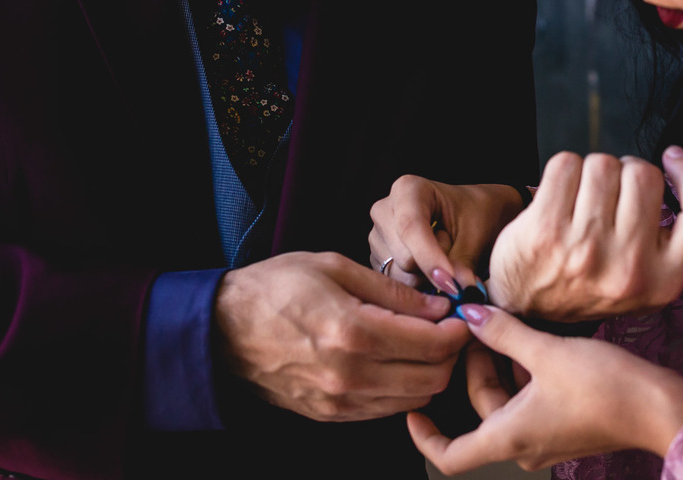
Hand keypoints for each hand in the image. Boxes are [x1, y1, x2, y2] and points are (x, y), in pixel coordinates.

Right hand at [213, 251, 470, 421]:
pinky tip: (400, 361)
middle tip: (452, 327)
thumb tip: (438, 305)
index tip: (462, 312)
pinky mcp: (331, 414)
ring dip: (432, 373)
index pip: (432, 343)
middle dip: (452, 353)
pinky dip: (405, 388)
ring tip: (429, 342)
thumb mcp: (335, 268)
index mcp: (353, 332)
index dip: (459, 328)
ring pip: (414, 399)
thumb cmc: (274, 288)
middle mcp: (350, 375)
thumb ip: (393, 291)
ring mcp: (340, 400)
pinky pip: (387, 409)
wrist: (221, 330)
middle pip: (432, 378)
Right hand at [369, 177, 526, 293]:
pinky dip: (419, 282)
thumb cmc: (477, 216)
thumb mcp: (477, 234)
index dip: (430, 258)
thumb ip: (465, 263)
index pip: (411, 228)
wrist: (475, 215)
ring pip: (399, 275)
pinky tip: (430, 264)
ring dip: (427, 276)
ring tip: (443, 253)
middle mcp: (384, 210)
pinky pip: (396, 284)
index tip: (452, 283)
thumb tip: (462, 292)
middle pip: (403, 257)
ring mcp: (377, 235)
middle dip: (433, 266)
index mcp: (408, 189)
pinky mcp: (378, 258)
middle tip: (455, 250)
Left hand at [408, 305, 682, 472]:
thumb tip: (471, 315)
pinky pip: (531, 402)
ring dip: (503, 367)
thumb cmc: (604, 386)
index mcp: (509, 437)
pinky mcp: (567, 426)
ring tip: (506, 327)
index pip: (450, 455)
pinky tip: (535, 342)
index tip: (413, 407)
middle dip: (475, 369)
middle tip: (476, 327)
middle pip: (481, 410)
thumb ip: (504, 334)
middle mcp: (524, 446)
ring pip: (507, 403)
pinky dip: (526, 374)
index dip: (424, 434)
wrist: (660, 406)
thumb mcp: (546, 352)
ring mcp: (547, 438)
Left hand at [486, 147, 682, 320]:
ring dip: (594, 171)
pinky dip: (564, 170)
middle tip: (612, 196)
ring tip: (585, 200)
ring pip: (605, 164)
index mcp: (664, 281)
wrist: (526, 307)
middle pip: (645, 175)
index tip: (675, 161)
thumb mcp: (654, 286)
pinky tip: (559, 196)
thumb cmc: (594, 287)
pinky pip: (567, 164)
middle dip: (628, 173)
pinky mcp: (545, 229)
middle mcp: (628, 269)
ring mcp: (585, 249)